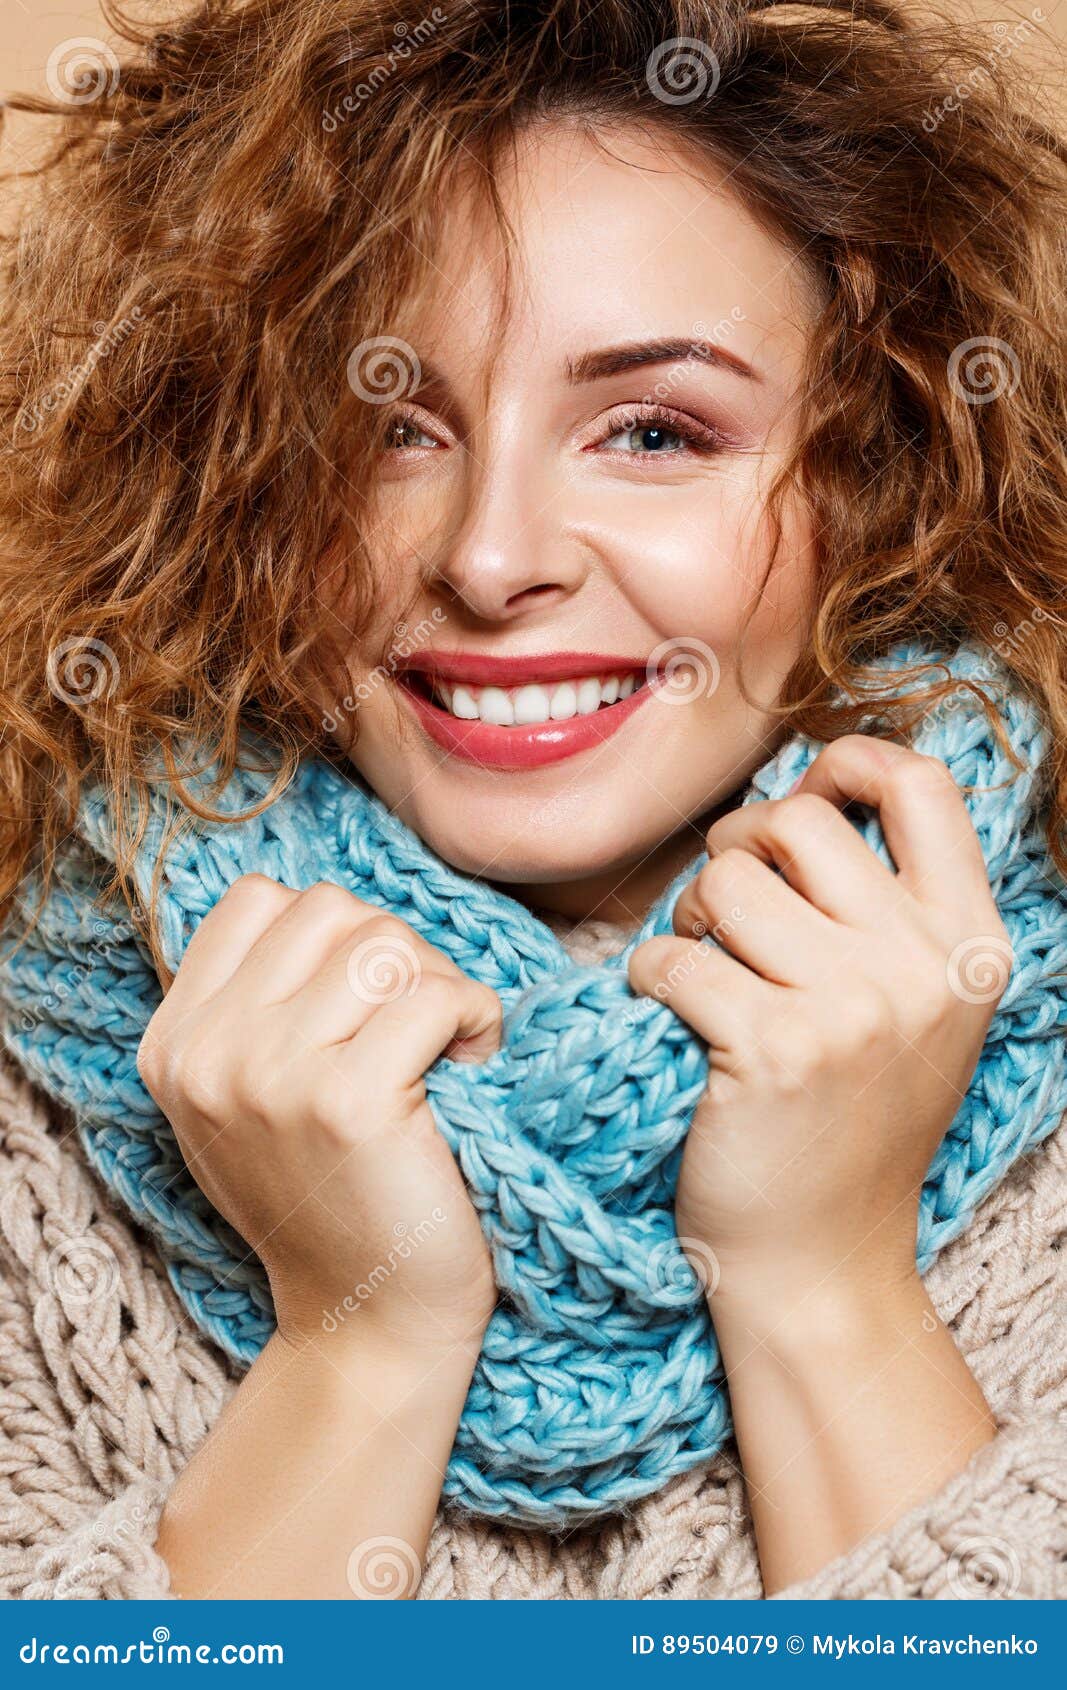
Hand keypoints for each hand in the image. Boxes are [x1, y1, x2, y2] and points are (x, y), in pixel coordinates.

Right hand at [137, 876, 501, 1352]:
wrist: (367, 1324)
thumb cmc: (336, 1199)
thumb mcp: (256, 1098)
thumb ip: (263, 1004)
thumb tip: (337, 911)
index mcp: (173, 1043)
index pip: (258, 899)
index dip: (333, 935)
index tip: (365, 1004)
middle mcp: (206, 1054)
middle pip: (330, 910)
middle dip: (396, 955)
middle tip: (422, 1028)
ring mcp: (270, 1076)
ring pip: (384, 941)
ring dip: (440, 984)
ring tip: (447, 1049)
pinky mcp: (348, 1103)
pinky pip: (434, 996)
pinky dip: (475, 1018)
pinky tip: (473, 1065)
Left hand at [629, 735, 1009, 1318]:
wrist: (820, 1265)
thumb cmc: (847, 1126)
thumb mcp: (915, 1011)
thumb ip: (888, 908)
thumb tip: (809, 791)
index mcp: (970, 944)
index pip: (922, 786)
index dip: (849, 761)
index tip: (805, 792)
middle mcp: (925, 967)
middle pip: (799, 823)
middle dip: (738, 851)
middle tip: (722, 914)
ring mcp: (855, 1007)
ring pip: (726, 881)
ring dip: (690, 919)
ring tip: (703, 974)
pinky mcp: (774, 1047)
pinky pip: (674, 956)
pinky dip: (651, 978)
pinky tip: (673, 1019)